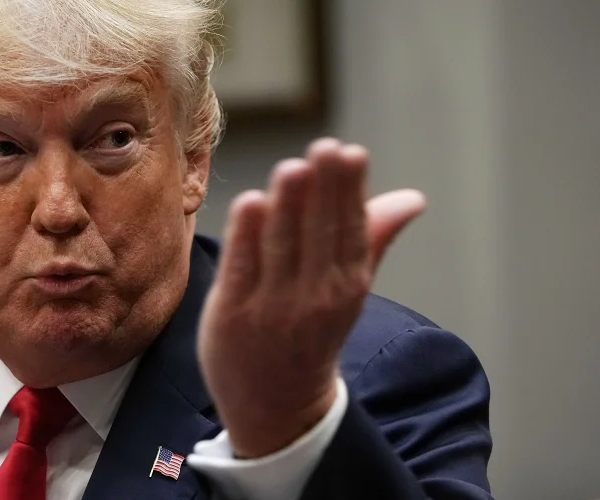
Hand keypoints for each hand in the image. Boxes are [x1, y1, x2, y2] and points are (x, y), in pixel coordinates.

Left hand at [197, 138, 425, 457]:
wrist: (277, 407)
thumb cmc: (311, 335)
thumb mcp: (348, 292)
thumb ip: (372, 238)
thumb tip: (413, 198)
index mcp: (346, 286)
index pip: (351, 230)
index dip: (350, 192)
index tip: (350, 152)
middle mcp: (314, 297)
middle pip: (319, 234)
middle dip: (323, 190)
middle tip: (325, 148)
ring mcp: (271, 307)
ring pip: (281, 246)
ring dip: (289, 207)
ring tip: (295, 168)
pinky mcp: (231, 314)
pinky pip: (241, 268)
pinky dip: (246, 236)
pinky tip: (251, 202)